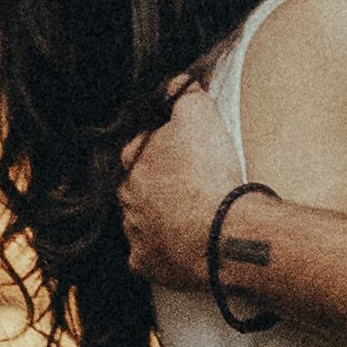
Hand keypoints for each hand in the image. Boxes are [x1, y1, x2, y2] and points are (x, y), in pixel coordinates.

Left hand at [120, 69, 244, 303]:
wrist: (221, 233)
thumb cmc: (208, 173)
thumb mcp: (199, 113)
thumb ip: (182, 93)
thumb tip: (174, 82)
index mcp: (131, 158)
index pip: (144, 144)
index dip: (167, 146)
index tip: (188, 151)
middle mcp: (125, 196)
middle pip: (140, 185)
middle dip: (160, 184)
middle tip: (193, 185)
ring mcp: (133, 232)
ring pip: (143, 220)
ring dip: (162, 218)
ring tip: (193, 217)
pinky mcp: (146, 264)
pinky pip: (150, 256)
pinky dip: (164, 252)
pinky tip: (184, 248)